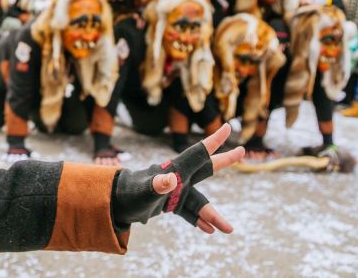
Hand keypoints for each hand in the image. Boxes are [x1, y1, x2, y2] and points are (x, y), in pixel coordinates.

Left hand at [112, 124, 243, 231]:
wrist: (115, 204)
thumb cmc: (127, 194)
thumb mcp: (142, 191)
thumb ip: (156, 185)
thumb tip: (170, 180)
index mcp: (175, 170)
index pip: (198, 153)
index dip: (214, 141)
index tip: (227, 127)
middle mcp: (178, 179)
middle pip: (206, 169)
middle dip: (224, 160)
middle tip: (242, 151)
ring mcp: (175, 192)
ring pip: (200, 202)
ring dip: (214, 216)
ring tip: (229, 230)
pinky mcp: (170, 204)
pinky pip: (189, 213)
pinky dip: (199, 221)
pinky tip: (210, 231)